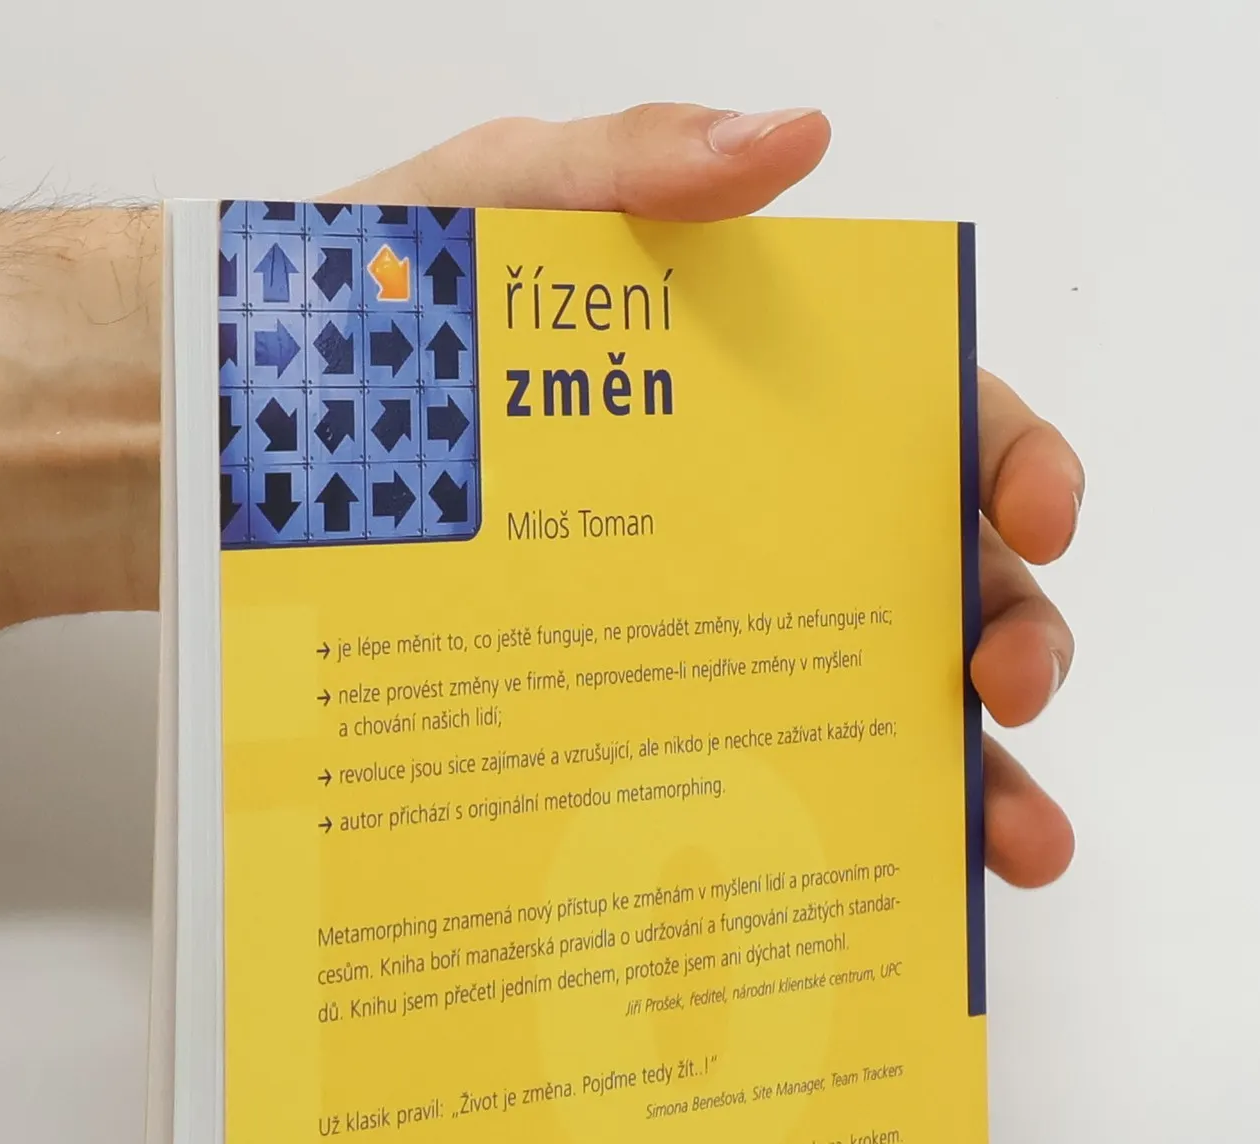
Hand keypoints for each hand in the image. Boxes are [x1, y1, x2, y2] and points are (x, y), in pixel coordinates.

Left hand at [339, 104, 1079, 888]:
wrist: (225, 453)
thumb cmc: (361, 323)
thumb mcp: (487, 213)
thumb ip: (630, 171)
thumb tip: (797, 141)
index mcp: (761, 396)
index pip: (936, 422)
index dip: (1015, 466)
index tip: (1035, 520)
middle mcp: (759, 525)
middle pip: (939, 586)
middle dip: (1014, 643)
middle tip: (1009, 698)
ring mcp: (704, 634)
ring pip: (873, 712)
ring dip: (967, 781)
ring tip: (1009, 851)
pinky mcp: (635, 722)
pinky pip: (753, 784)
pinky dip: (828, 834)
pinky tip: (861, 885)